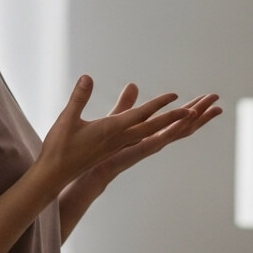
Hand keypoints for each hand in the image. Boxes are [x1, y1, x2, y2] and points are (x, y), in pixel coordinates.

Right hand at [34, 75, 193, 190]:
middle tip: (196, 108)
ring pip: (152, 133)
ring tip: (189, 117)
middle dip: (175, 117)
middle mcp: (120, 139)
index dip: (158, 105)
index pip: (140, 116)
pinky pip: (144, 139)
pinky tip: (162, 129)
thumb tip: (87, 77)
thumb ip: (79, 97)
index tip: (175, 96)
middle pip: (154, 126)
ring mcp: (120, 145)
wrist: (55, 175)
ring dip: (171, 125)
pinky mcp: (117, 149)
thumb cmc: (59, 147)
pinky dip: (158, 132)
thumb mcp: (67, 119)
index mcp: (111, 131)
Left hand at [83, 82, 222, 186]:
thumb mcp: (117, 118)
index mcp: (151, 131)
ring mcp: (152, 145)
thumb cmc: (100, 145)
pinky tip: (190, 117)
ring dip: (196, 118)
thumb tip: (133, 84)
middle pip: (184, 125)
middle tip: (218, 100)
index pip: (177, 119)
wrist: (91, 166)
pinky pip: (165, 136)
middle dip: (202, 112)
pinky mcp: (143, 149)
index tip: (208, 98)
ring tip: (213, 108)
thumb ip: (126, 103)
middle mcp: (156, 139)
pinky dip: (178, 127)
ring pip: (180, 130)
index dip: (193, 108)